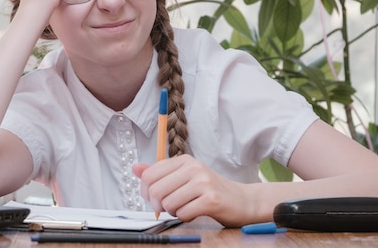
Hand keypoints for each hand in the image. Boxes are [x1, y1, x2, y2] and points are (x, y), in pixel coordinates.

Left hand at [132, 155, 251, 226]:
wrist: (242, 201)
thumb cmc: (209, 190)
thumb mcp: (184, 176)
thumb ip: (159, 173)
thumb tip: (135, 168)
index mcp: (184, 160)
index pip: (149, 175)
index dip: (145, 191)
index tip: (152, 199)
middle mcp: (193, 168)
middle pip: (155, 190)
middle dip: (158, 205)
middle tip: (168, 207)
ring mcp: (203, 182)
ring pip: (168, 203)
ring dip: (173, 211)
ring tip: (184, 207)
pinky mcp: (211, 199)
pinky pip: (183, 213)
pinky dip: (185, 217)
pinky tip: (194, 211)